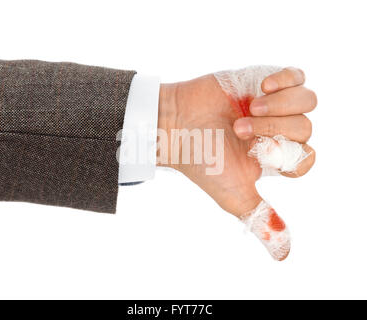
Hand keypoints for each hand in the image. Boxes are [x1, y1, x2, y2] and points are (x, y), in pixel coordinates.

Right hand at [157, 67, 316, 259]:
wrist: (175, 125)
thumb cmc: (201, 161)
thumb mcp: (233, 195)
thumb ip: (261, 219)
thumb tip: (284, 256)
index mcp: (274, 160)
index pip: (306, 159)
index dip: (286, 156)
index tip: (255, 154)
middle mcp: (277, 133)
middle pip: (305, 129)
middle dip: (273, 129)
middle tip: (239, 129)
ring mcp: (272, 106)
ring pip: (307, 103)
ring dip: (278, 106)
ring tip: (249, 108)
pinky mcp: (263, 81)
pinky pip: (298, 76)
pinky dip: (285, 80)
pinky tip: (262, 88)